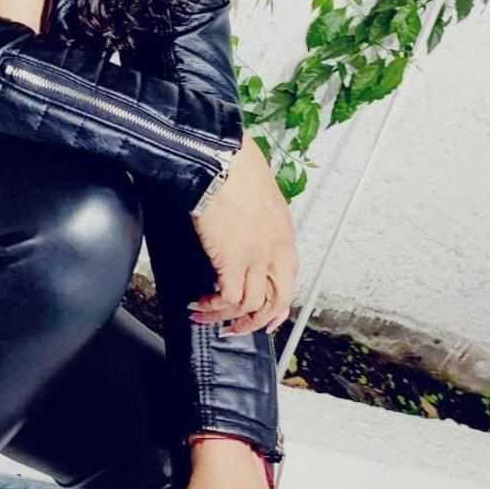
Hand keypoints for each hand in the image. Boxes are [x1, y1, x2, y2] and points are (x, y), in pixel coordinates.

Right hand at [190, 137, 296, 334]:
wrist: (221, 161)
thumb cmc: (235, 167)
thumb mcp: (259, 196)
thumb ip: (258, 219)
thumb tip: (242, 228)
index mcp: (284, 234)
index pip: (289, 281)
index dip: (276, 305)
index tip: (266, 317)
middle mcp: (277, 250)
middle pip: (276, 301)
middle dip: (255, 320)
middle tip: (236, 327)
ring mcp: (258, 257)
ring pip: (251, 305)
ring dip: (226, 316)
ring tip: (205, 314)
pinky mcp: (234, 261)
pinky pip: (229, 298)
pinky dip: (214, 306)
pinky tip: (200, 302)